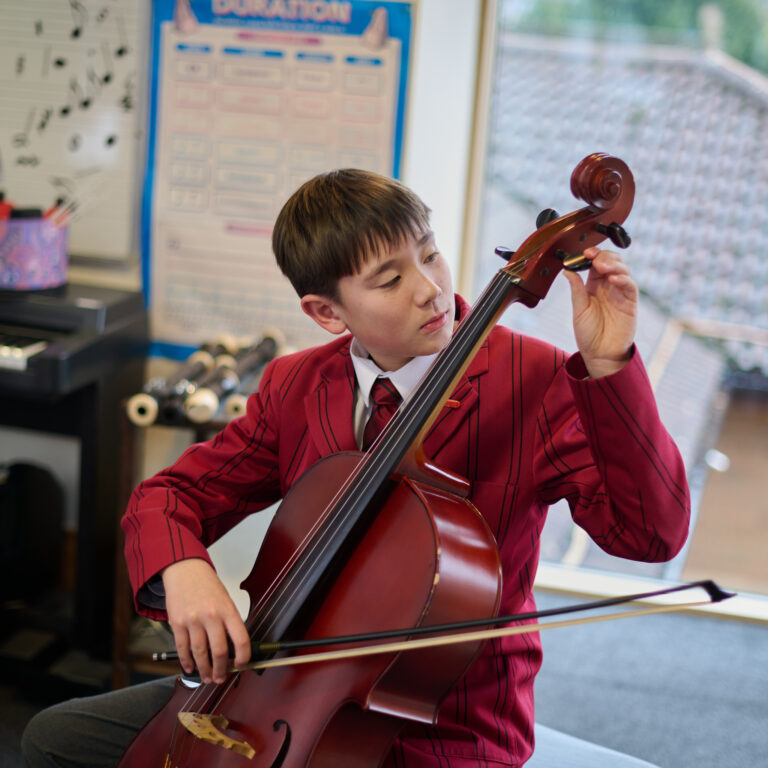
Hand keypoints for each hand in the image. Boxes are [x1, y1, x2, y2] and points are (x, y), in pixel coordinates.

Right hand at [161, 558, 250, 683]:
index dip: (243, 657)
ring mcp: (193, 620)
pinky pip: (182, 648)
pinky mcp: (177, 623)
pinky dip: (186, 662)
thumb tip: (232, 649)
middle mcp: (211, 615)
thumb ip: (229, 623)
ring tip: (206, 677)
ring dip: (204, 670)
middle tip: (220, 678)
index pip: (241, 640)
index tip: (241, 665)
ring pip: (199, 654)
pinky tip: (190, 668)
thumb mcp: (225, 600)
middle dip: (220, 670)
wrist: (185, 570)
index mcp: (228, 610)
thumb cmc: (207, 585)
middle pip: (219, 651)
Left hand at [563, 247, 637, 377]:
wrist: (600, 353)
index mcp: (594, 286)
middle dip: (603, 256)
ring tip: (602, 266)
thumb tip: (567, 269)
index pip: (595, 263)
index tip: (585, 252)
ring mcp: (620, 293)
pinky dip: (623, 279)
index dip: (592, 255)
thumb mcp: (578, 309)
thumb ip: (576, 289)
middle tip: (594, 258)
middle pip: (611, 262)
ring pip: (622, 270)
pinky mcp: (630, 302)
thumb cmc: (588, 333)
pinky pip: (630, 286)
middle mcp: (608, 286)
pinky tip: (613, 279)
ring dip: (613, 264)